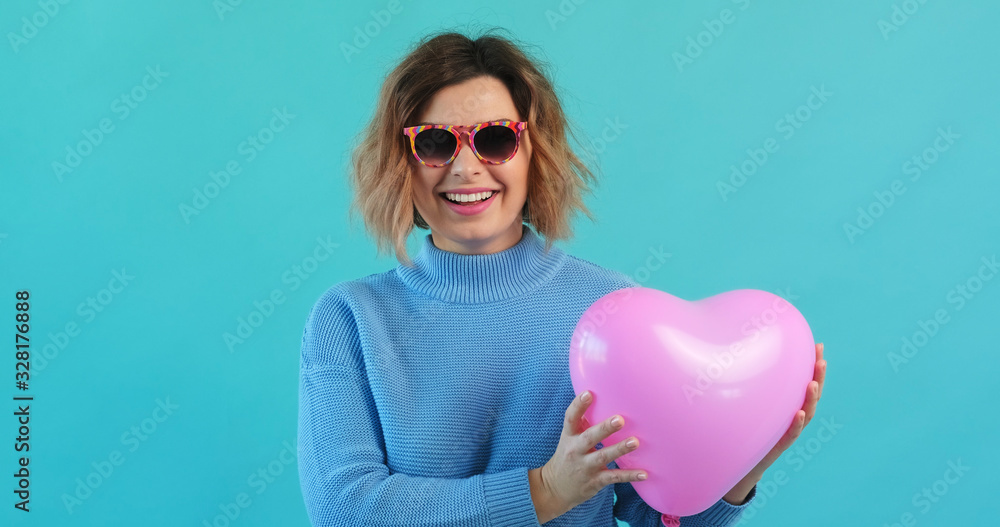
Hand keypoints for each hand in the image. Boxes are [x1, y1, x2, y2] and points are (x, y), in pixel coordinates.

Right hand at [530, 390, 646, 522]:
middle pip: (589, 437)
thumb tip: (602, 398)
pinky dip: (629, 476)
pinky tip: (644, 474)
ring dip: (619, 449)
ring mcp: (585, 466)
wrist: (554, 488)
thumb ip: (583, 423)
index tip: (588, 393)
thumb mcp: (569, 438)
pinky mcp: (595, 481)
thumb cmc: (568, 456)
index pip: (570, 418)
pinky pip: (614, 477)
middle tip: (620, 419)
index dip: (578, 405)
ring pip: (603, 457)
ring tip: (635, 442)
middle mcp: (575, 450)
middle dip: (604, 428)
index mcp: (569, 436)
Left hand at [723, 342, 827, 503]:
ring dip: (811, 398)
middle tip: (821, 360)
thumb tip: (735, 353)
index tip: (818, 346)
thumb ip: (751, 385)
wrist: (745, 462)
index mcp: (790, 405)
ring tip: (813, 383)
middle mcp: (794, 416)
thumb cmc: (749, 430)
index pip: (806, 382)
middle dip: (818, 378)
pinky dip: (797, 423)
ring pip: (807, 413)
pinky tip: (799, 413)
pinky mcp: (779, 444)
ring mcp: (789, 430)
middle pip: (811, 395)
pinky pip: (790, 434)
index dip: (814, 366)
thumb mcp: (752, 404)